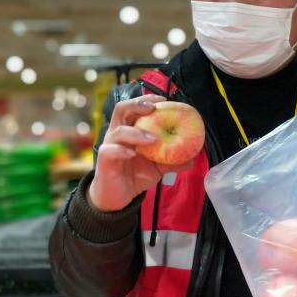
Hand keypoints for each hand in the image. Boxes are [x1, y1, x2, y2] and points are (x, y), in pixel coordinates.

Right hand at [88, 95, 195, 211]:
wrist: (119, 196)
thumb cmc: (136, 175)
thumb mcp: (158, 167)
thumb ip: (172, 161)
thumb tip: (192, 159)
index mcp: (129, 129)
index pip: (134, 107)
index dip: (146, 100)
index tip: (163, 99)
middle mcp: (117, 133)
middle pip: (122, 109)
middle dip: (137, 105)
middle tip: (153, 109)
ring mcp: (109, 145)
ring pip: (118, 131)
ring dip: (137, 132)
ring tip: (153, 138)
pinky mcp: (104, 160)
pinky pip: (110, 151)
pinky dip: (121, 150)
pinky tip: (133, 154)